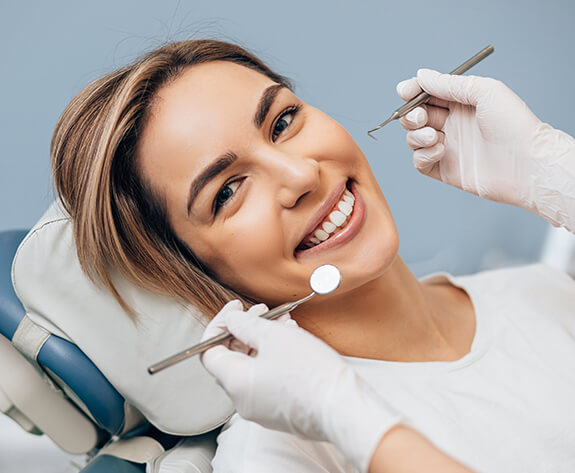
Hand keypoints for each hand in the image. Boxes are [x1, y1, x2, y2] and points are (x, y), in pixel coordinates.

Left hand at [201, 300, 401, 472]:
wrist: (344, 408)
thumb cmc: (311, 373)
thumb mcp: (273, 336)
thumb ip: (245, 324)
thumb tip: (231, 319)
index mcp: (235, 382)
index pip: (209, 351)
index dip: (219, 325)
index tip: (235, 309)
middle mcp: (243, 400)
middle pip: (232, 358)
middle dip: (245, 329)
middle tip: (262, 311)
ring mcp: (262, 408)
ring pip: (253, 366)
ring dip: (263, 340)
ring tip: (284, 322)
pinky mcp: (281, 410)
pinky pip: (268, 379)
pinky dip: (274, 357)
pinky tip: (293, 340)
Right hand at [397, 69, 574, 231]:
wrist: (526, 164)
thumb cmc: (514, 125)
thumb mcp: (484, 92)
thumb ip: (450, 84)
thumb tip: (422, 75)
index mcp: (461, 103)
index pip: (427, 94)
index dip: (413, 92)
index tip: (405, 91)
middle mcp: (452, 124)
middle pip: (415, 116)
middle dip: (411, 115)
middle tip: (421, 117)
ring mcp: (447, 147)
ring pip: (413, 138)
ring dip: (417, 135)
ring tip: (434, 136)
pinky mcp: (444, 169)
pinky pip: (419, 161)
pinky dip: (423, 154)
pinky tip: (441, 151)